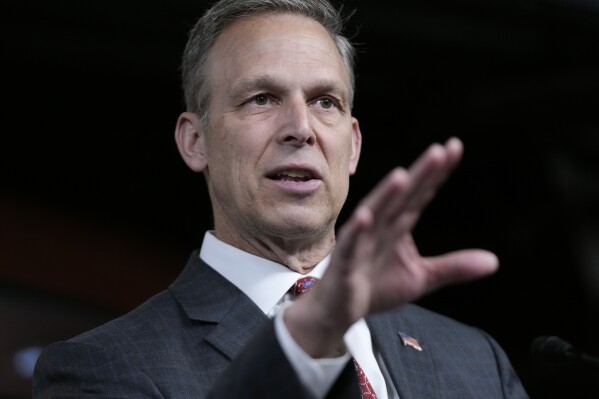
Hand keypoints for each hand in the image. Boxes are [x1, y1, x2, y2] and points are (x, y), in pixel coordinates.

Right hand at [285, 137, 498, 356]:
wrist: (340, 310)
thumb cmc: (375, 287)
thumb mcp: (422, 278)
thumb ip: (454, 266)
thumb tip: (494, 261)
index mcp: (398, 226)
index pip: (421, 194)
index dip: (437, 173)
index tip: (454, 147)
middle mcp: (380, 227)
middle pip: (402, 198)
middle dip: (419, 175)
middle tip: (439, 151)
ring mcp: (361, 242)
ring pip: (375, 214)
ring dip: (386, 195)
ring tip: (402, 176)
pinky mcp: (346, 262)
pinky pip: (351, 245)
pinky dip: (357, 231)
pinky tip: (365, 216)